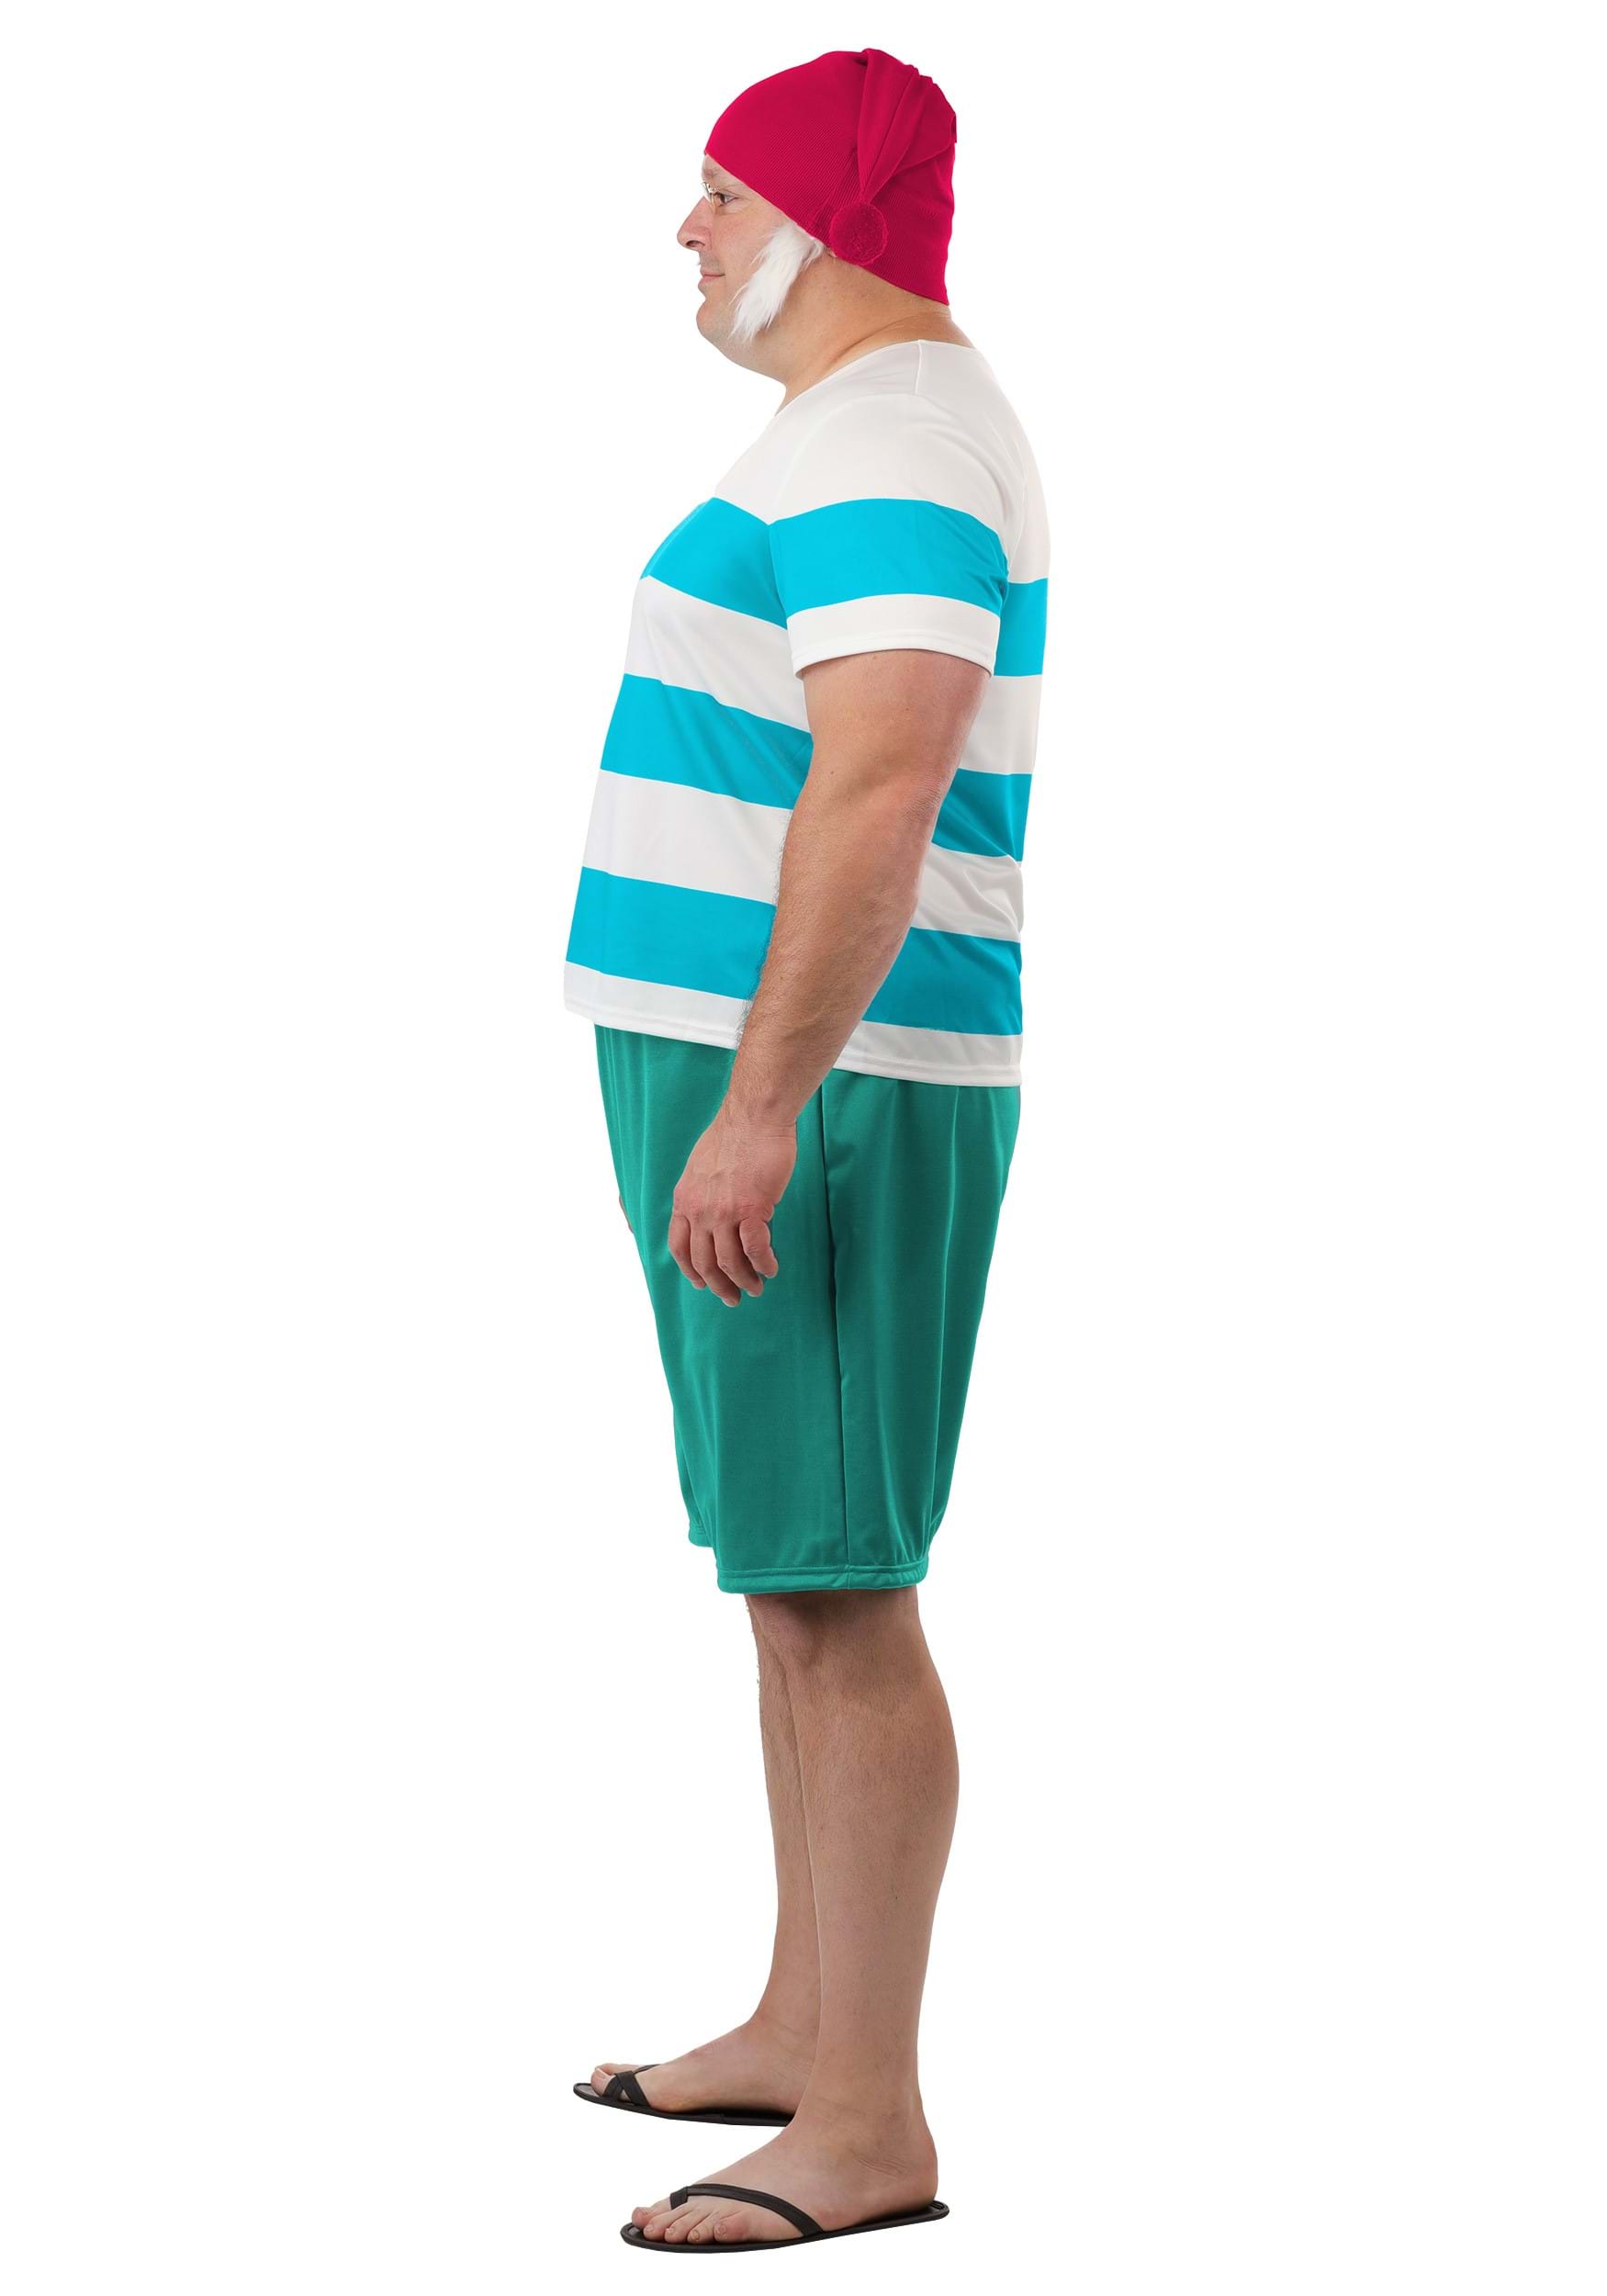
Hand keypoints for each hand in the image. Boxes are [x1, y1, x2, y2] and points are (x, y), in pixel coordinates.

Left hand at [668, 1100, 795, 1303]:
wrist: (754, 1117)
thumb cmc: (734, 1135)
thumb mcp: (700, 1167)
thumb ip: (701, 1193)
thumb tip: (710, 1211)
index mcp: (684, 1200)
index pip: (679, 1247)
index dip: (690, 1271)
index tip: (701, 1283)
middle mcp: (699, 1210)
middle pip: (704, 1262)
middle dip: (718, 1286)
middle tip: (732, 1297)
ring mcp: (724, 1212)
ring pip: (729, 1262)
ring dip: (743, 1281)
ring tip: (755, 1288)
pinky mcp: (752, 1209)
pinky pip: (756, 1249)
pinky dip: (764, 1264)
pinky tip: (771, 1269)